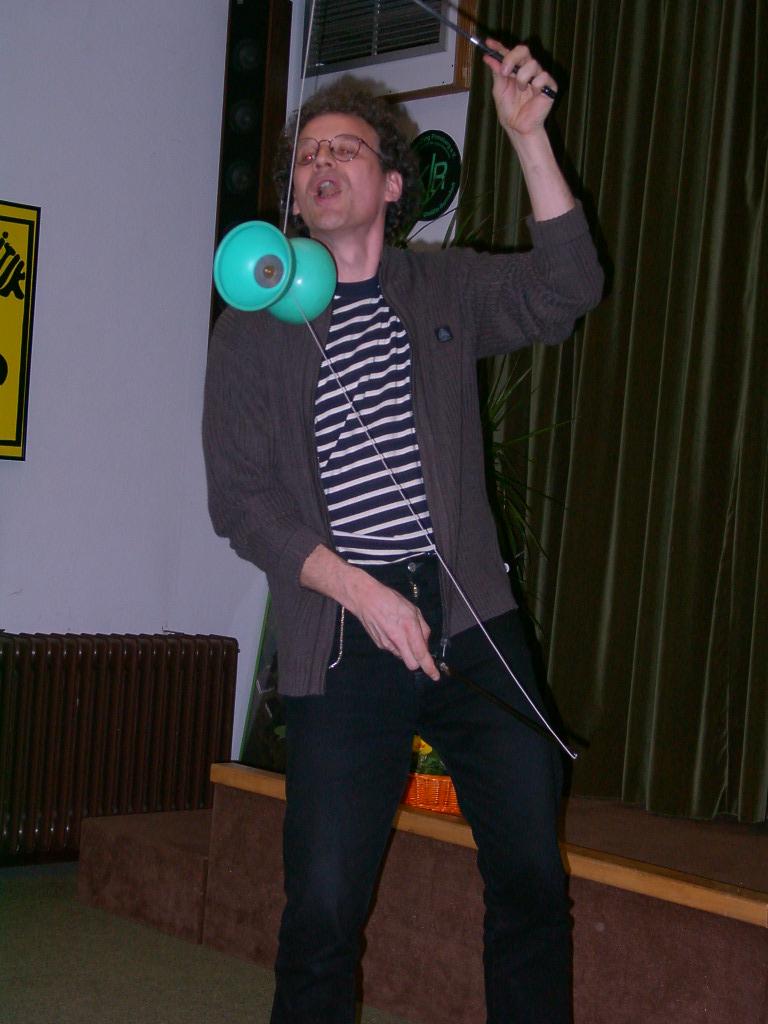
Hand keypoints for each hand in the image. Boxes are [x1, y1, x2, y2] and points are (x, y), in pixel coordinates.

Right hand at [299, 544, 439, 679]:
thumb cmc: (391, 600)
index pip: (421, 654)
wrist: (366, 599)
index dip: (430, 668)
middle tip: (419, 649)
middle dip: (418, 661)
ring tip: (402, 631)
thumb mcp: (413, 610)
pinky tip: (392, 631)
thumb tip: (425, 643)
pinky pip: (394, 650)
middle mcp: (398, 639)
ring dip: (407, 650)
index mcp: (409, 628)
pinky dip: (397, 645)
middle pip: (412, 664)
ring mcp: (387, 644)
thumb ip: (423, 628)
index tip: (435, 676)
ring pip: (402, 657)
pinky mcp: (379, 645)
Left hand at [483, 41, 556, 138]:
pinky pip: (543, 76)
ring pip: (533, 63)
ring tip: (521, 90)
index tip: (488, 43)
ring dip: (522, 77)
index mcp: (515, 69)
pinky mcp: (550, 85)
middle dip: (512, 58)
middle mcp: (527, 69)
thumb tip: (488, 58)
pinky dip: (536, 85)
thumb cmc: (510, 111)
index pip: (508, 53)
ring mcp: (539, 76)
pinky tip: (534, 95)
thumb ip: (497, 73)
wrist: (518, 128)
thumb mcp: (499, 90)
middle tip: (504, 71)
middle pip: (523, 50)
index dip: (498, 46)